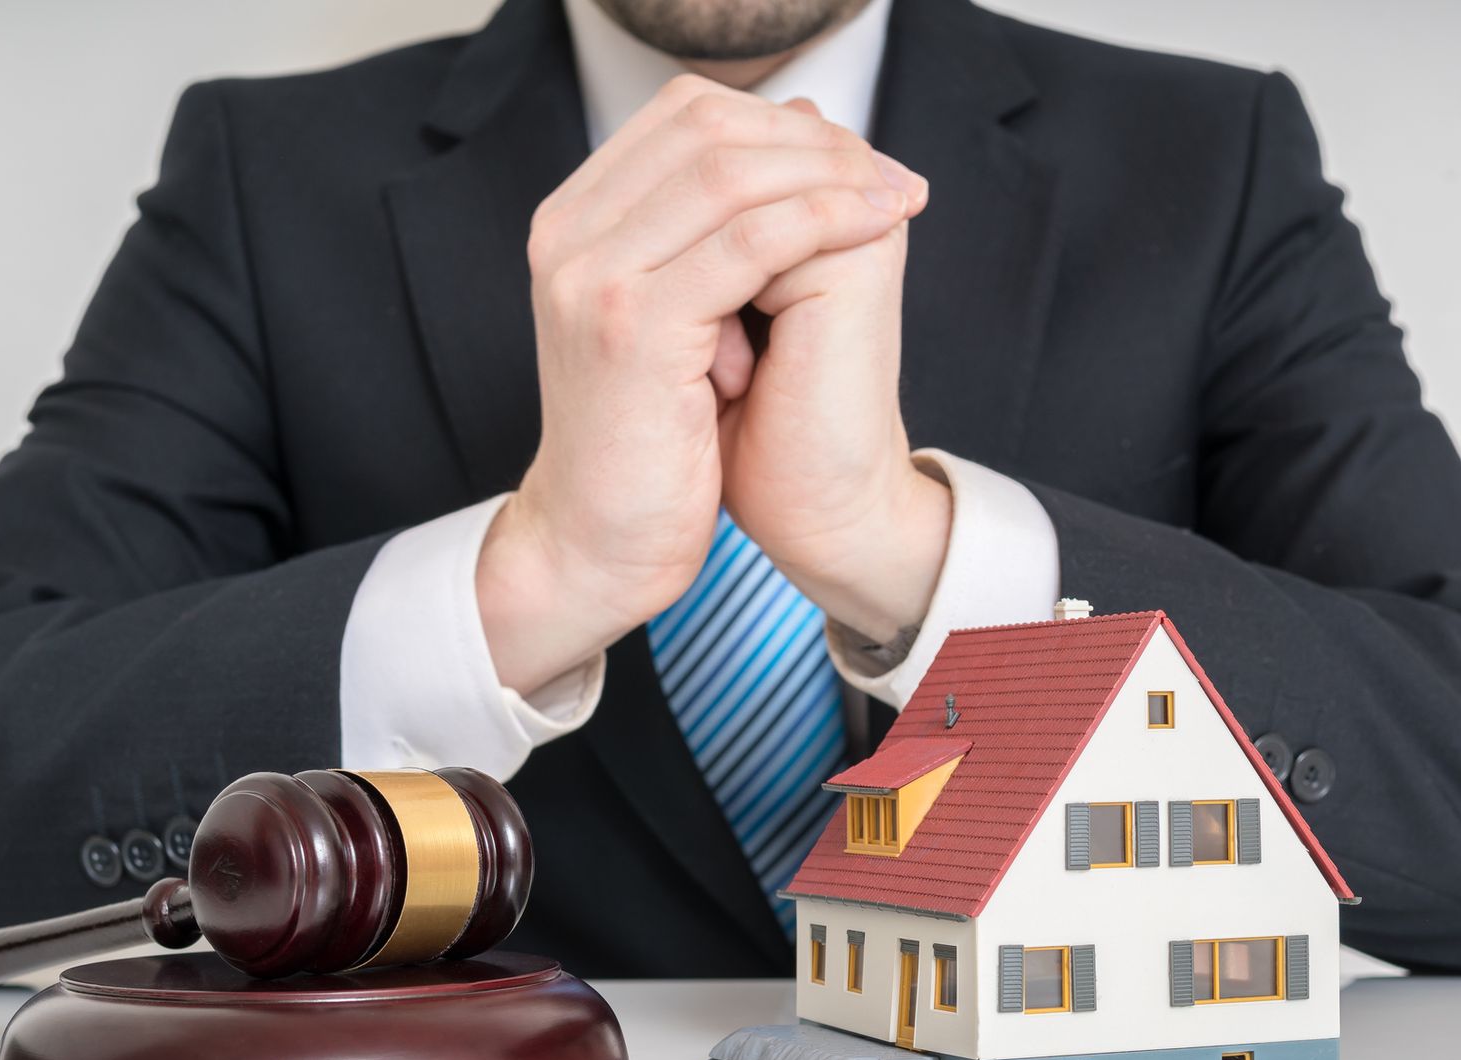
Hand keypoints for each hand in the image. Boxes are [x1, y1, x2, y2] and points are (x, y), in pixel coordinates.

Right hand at [478, 77, 919, 693]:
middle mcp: (566, 236)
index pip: (683, 115)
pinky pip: (746, 243)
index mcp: (573, 223)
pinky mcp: (632, 328)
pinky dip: (822, 222)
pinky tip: (874, 229)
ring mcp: (591, 277)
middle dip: (813, 143)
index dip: (782, 124)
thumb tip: (798, 137)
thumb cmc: (651, 442)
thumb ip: (710, 236)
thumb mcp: (678, 318)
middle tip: (891, 175)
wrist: (603, 543)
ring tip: (894, 201)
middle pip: (704, 127)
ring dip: (828, 177)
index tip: (861, 161)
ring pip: (728, 175)